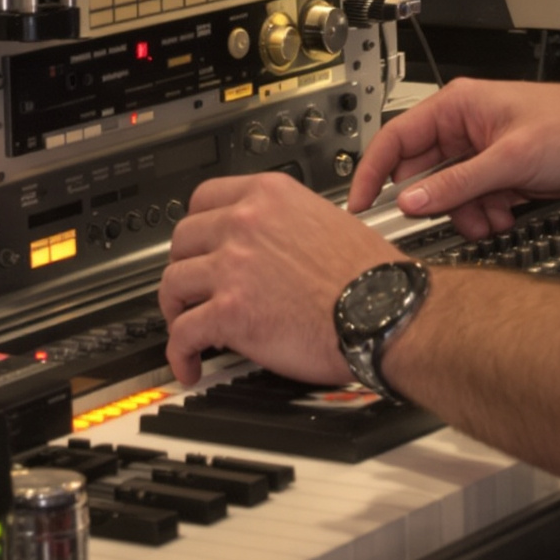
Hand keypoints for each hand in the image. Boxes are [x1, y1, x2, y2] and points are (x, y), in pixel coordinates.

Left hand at [157, 173, 404, 387]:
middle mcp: (245, 223)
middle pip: (182, 240)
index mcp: (269, 196)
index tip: (198, 244)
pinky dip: (179, 353)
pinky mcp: (230, 311)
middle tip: (194, 287)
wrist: (386, 312)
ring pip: (174, 283)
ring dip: (176, 309)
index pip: (204, 198)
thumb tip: (267, 244)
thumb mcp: (326, 219)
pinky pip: (183, 332)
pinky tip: (189, 363)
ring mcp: (233, 265)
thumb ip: (286, 223)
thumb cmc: (371, 276)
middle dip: (185, 267)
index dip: (197, 227)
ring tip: (187, 325)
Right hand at [345, 79, 559, 238]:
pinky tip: (508, 214)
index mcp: (457, 106)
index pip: (396, 139)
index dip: (374, 172)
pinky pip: (474, 200)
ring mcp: (484, 151)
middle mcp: (466, 127)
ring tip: (493, 218)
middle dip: (438, 202)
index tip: (360, 205)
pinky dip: (486, 214)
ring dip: (467, 213)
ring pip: (449, 193)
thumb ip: (457, 183)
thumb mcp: (509, 160)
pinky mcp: (502, 173)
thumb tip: (411, 202)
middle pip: (424, 173)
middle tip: (452, 217)